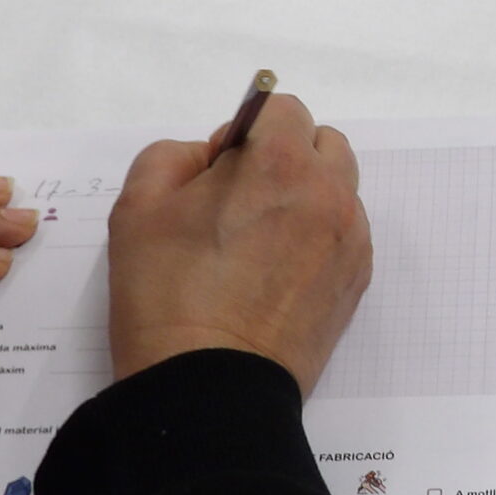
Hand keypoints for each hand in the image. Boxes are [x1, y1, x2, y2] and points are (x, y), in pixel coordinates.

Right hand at [105, 94, 372, 393]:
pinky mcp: (356, 280)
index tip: (218, 169)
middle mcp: (329, 194)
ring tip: (259, 241)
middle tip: (239, 200)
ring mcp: (350, 240)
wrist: (209, 385)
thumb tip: (214, 155)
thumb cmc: (167, 296)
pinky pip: (346, 234)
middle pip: (322, 144)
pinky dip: (319, 237)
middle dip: (286, 156)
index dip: (244, 131)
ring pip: (339, 189)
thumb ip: (175, 155)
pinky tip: (277, 271)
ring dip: (306, 196)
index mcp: (280, 164)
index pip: (282, 109)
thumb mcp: (139, 205)